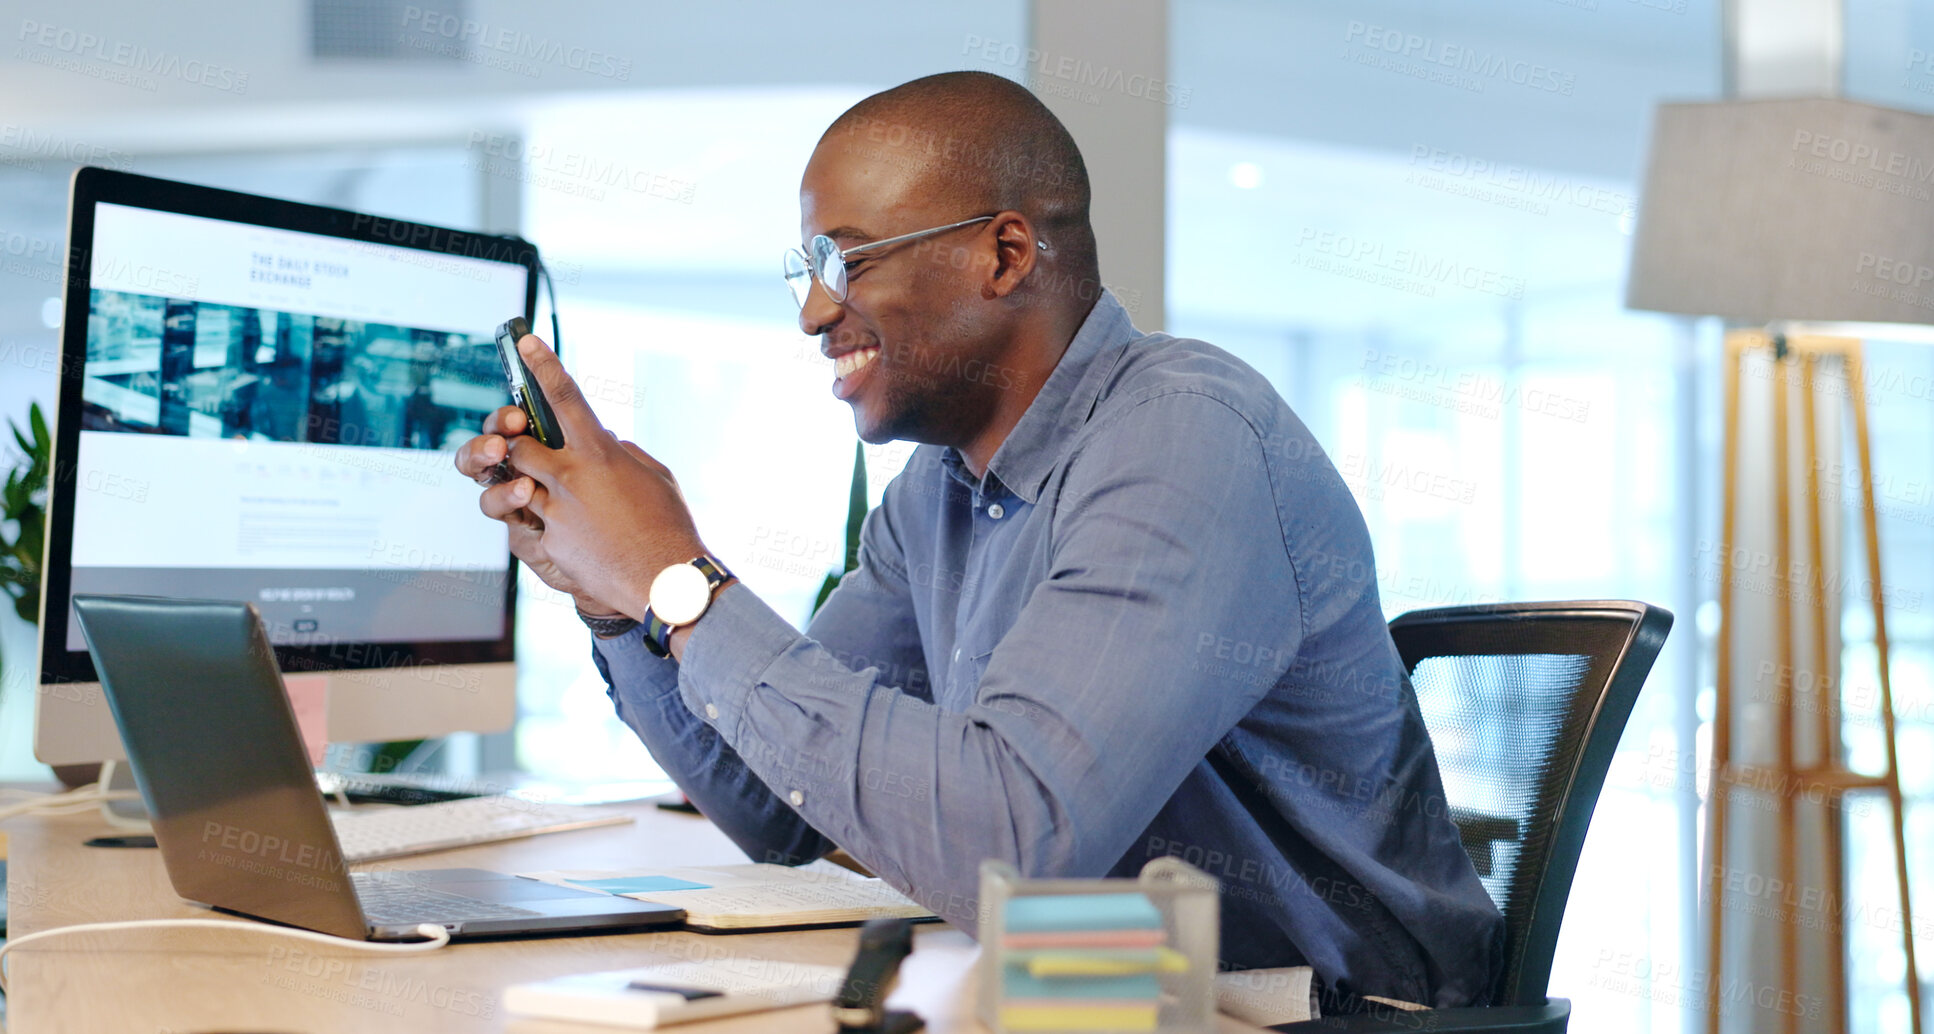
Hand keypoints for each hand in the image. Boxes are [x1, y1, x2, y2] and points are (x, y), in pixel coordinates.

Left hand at [472, 333, 705, 619]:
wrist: (666, 581)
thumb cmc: (669, 527)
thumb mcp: (655, 477)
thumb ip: (622, 454)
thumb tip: (605, 443)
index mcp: (601, 453)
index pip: (565, 397)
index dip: (543, 366)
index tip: (525, 343)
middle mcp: (572, 476)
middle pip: (519, 444)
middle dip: (519, 447)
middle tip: (533, 453)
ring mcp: (555, 510)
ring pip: (515, 483)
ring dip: (526, 487)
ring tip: (555, 500)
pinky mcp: (548, 542)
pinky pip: (533, 526)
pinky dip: (552, 529)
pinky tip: (582, 544)